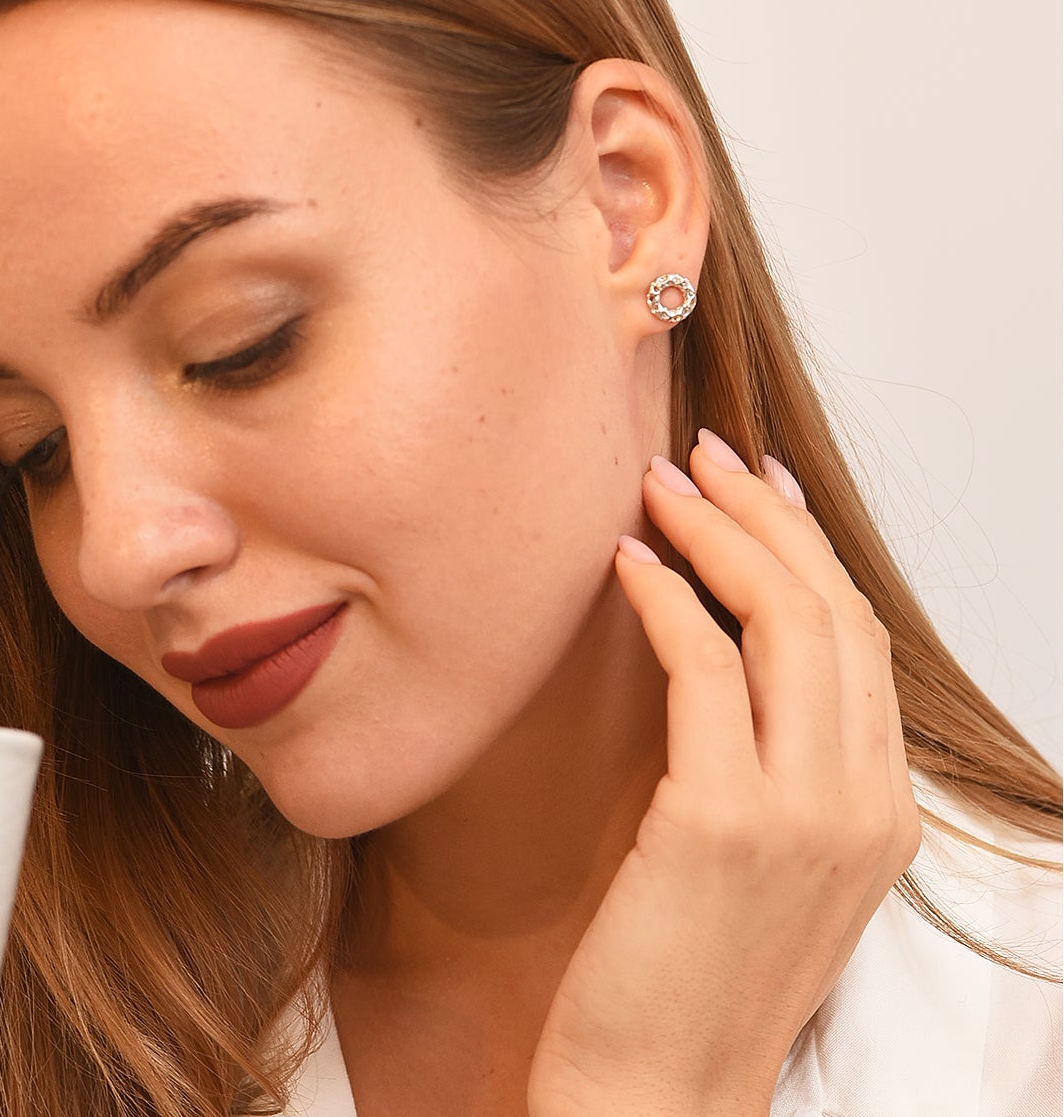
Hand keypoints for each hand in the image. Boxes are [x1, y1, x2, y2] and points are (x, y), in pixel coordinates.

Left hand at [528, 430, 922, 1116]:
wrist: (657, 1101)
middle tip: (703, 454)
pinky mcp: (723, 823)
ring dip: (718, 534)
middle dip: (765, 515)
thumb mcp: (761, 863)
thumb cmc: (686, 976)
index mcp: (881, 812)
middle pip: (830, 611)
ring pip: (783, 622)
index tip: (758, 487)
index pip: (858, 642)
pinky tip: (623, 562)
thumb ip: (768, 765)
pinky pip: (702, 669)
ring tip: (659, 482)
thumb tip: (721, 658)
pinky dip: (666, 600)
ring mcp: (804, 814)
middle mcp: (863, 804)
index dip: (807, 550)